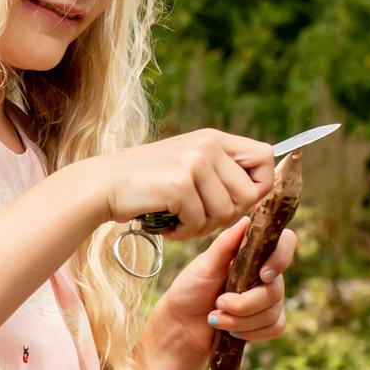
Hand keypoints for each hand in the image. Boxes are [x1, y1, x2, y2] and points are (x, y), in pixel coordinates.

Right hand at [87, 129, 273, 239]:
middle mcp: (207, 145)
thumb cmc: (148, 181)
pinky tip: (166, 222)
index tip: (238, 201)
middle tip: (198, 216)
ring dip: (202, 226)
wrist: (105, 184)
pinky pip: (200, 222)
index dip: (260, 185)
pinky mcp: (180, 183)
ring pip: (226, 213)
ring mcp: (194, 162)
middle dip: (227, 215)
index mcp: (213, 138)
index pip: (265, 156)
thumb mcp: (188, 163)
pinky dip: (183, 231)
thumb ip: (220, 171)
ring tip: (178, 218)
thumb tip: (260, 191)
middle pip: (250, 194)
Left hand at [157, 217, 296, 360]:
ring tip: (216, 317)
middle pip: (276, 287)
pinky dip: (251, 332)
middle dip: (245, 302)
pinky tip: (231, 330)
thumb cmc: (191, 287)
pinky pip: (275, 327)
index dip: (281, 257)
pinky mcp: (267, 321)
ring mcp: (267, 297)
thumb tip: (247, 220)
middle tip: (219, 302)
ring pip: (273, 311)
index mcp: (251, 252)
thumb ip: (225, 243)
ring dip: (241, 319)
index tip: (262, 274)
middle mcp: (264, 272)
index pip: (285, 243)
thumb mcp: (205, 264)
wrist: (182, 324)